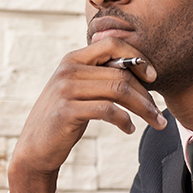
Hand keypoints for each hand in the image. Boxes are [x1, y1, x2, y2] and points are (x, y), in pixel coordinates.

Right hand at [8, 37, 165, 192]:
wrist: (34, 148)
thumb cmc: (62, 119)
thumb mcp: (77, 91)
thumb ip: (98, 76)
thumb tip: (138, 68)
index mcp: (72, 59)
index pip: (111, 44)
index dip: (137, 57)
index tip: (152, 77)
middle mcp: (68, 70)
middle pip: (121, 73)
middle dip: (146, 94)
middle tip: (158, 112)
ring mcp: (65, 90)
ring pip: (119, 90)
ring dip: (143, 108)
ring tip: (153, 121)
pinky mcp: (67, 111)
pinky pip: (108, 110)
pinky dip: (125, 121)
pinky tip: (129, 129)